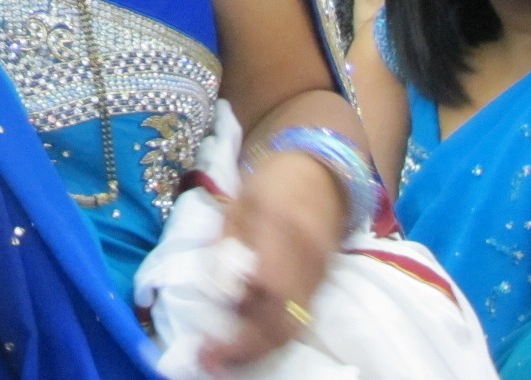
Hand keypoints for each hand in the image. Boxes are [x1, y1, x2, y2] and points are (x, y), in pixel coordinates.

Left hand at [200, 151, 344, 370]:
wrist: (323, 170)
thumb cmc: (273, 182)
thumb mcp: (238, 203)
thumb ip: (226, 246)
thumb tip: (217, 294)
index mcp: (281, 232)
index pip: (264, 294)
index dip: (238, 328)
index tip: (206, 346)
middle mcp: (306, 261)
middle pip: (283, 324)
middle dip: (246, 350)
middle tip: (211, 361)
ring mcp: (320, 275)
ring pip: (294, 328)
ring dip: (260, 349)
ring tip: (225, 357)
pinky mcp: (324, 283)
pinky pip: (301, 320)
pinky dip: (274, 335)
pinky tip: (248, 339)